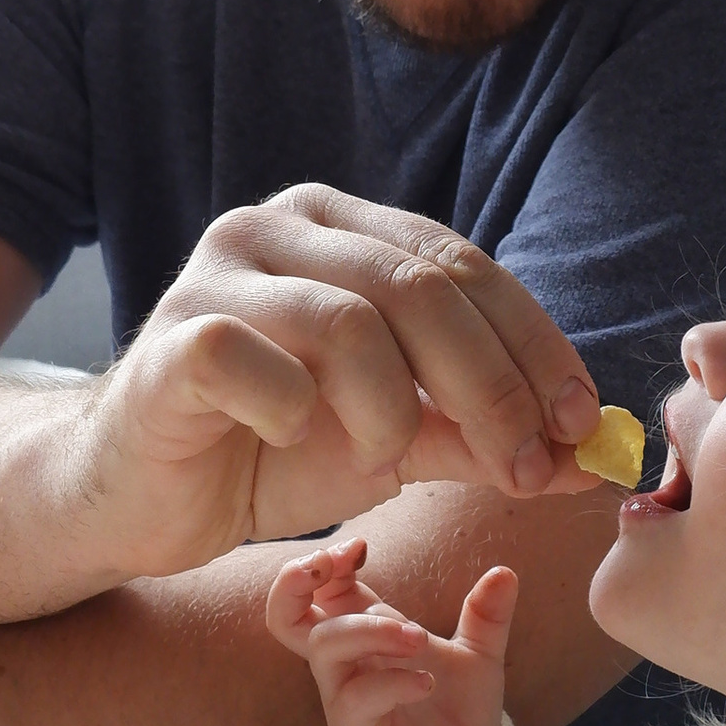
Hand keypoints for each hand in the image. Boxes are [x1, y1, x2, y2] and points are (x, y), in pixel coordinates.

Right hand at [69, 184, 604, 582]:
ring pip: (350, 320)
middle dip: (491, 385)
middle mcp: (278, 228)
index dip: (534, 344)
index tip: (581, 425)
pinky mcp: (170, 337)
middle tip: (525, 465)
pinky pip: (257, 361)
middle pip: (419, 287)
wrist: (134, 497)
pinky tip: (293, 442)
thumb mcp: (395, 443)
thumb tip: (591, 461)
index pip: (462, 266)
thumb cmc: (265, 453)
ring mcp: (216, 273)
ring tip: (386, 459)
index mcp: (341, 228)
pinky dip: (297, 413)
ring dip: (394, 409)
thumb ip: (481, 440)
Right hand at [265, 536, 517, 725]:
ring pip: (324, 645)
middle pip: (288, 615)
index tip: (360, 548)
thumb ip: (486, 617)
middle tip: (343, 561)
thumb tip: (506, 572)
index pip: (320, 589)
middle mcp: (345, 664)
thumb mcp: (480, 659)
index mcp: (365, 637)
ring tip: (419, 639)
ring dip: (370, 628)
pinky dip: (391, 681)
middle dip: (298, 579)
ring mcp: (344, 698)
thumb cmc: (458, 717)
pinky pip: (355, 697)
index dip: (326, 562)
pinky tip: (427, 683)